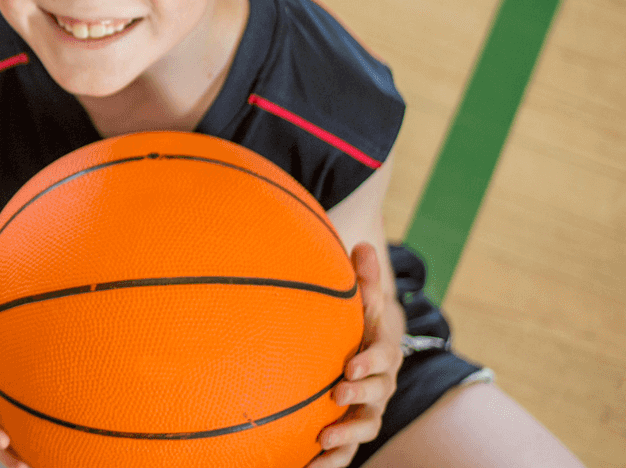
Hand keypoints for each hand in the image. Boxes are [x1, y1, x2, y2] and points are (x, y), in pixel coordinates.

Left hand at [306, 243, 401, 467]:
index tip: (349, 365)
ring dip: (347, 436)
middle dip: (359, 396)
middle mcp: (380, 386)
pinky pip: (347, 452)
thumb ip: (363, 279)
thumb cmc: (359, 327)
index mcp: (382, 354)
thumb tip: (362, 243)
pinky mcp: (352, 432)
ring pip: (365, 427)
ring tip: (323, 440)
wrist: (365, 358)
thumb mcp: (363, 303)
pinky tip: (307, 467)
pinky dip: (332, 461)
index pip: (381, 358)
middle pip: (377, 395)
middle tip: (336, 395)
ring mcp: (368, 411)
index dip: (369, 363)